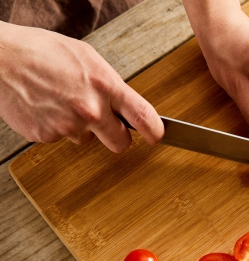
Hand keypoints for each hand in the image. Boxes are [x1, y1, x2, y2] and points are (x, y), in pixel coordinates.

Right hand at [0, 22, 163, 151]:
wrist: (0, 59)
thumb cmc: (42, 52)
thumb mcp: (88, 59)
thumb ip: (110, 86)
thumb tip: (125, 105)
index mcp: (106, 86)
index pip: (144, 118)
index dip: (155, 132)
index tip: (157, 136)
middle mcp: (90, 110)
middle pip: (120, 144)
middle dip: (117, 138)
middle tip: (107, 126)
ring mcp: (68, 126)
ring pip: (87, 140)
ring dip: (80, 127)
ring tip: (61, 101)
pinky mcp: (46, 136)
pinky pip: (60, 138)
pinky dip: (55, 127)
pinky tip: (46, 106)